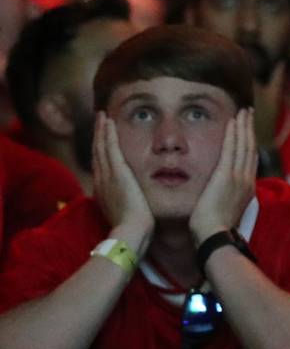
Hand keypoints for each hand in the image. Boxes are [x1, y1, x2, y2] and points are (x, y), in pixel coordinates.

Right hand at [90, 115, 152, 251]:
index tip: (102, 140)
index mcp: (103, 192)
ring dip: (101, 130)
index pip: (101, 166)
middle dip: (98, 136)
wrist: (131, 233)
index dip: (100, 151)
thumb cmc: (134, 229)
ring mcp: (107, 176)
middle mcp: (101, 181)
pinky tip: (108, 121)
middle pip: (97, 153)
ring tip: (102, 116)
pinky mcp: (117, 172)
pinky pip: (110, 147)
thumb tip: (132, 203)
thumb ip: (127, 205)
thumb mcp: (127, 215)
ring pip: (101, 147)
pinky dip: (108, 133)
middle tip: (99, 120)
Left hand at [189, 108, 256, 245]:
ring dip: (243, 126)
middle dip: (249, 129)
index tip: (248, 131)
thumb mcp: (227, 212)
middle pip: (250, 148)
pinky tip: (232, 121)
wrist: (214, 236)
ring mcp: (238, 176)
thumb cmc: (214, 230)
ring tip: (242, 112)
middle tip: (248, 113)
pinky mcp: (226, 175)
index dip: (250, 143)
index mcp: (247, 189)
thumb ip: (227, 199)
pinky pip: (231, 149)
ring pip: (243, 145)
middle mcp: (246, 180)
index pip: (250, 160)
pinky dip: (233, 134)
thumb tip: (223, 195)